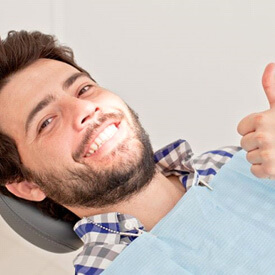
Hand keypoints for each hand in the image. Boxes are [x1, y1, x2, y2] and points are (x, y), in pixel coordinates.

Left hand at [237, 63, 274, 178]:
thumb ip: (272, 88)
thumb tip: (269, 65)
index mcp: (262, 118)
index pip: (240, 129)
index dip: (252, 130)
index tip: (267, 129)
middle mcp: (263, 135)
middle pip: (243, 144)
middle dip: (256, 144)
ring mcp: (267, 154)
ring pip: (249, 157)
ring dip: (261, 157)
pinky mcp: (270, 170)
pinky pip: (254, 171)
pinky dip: (264, 170)